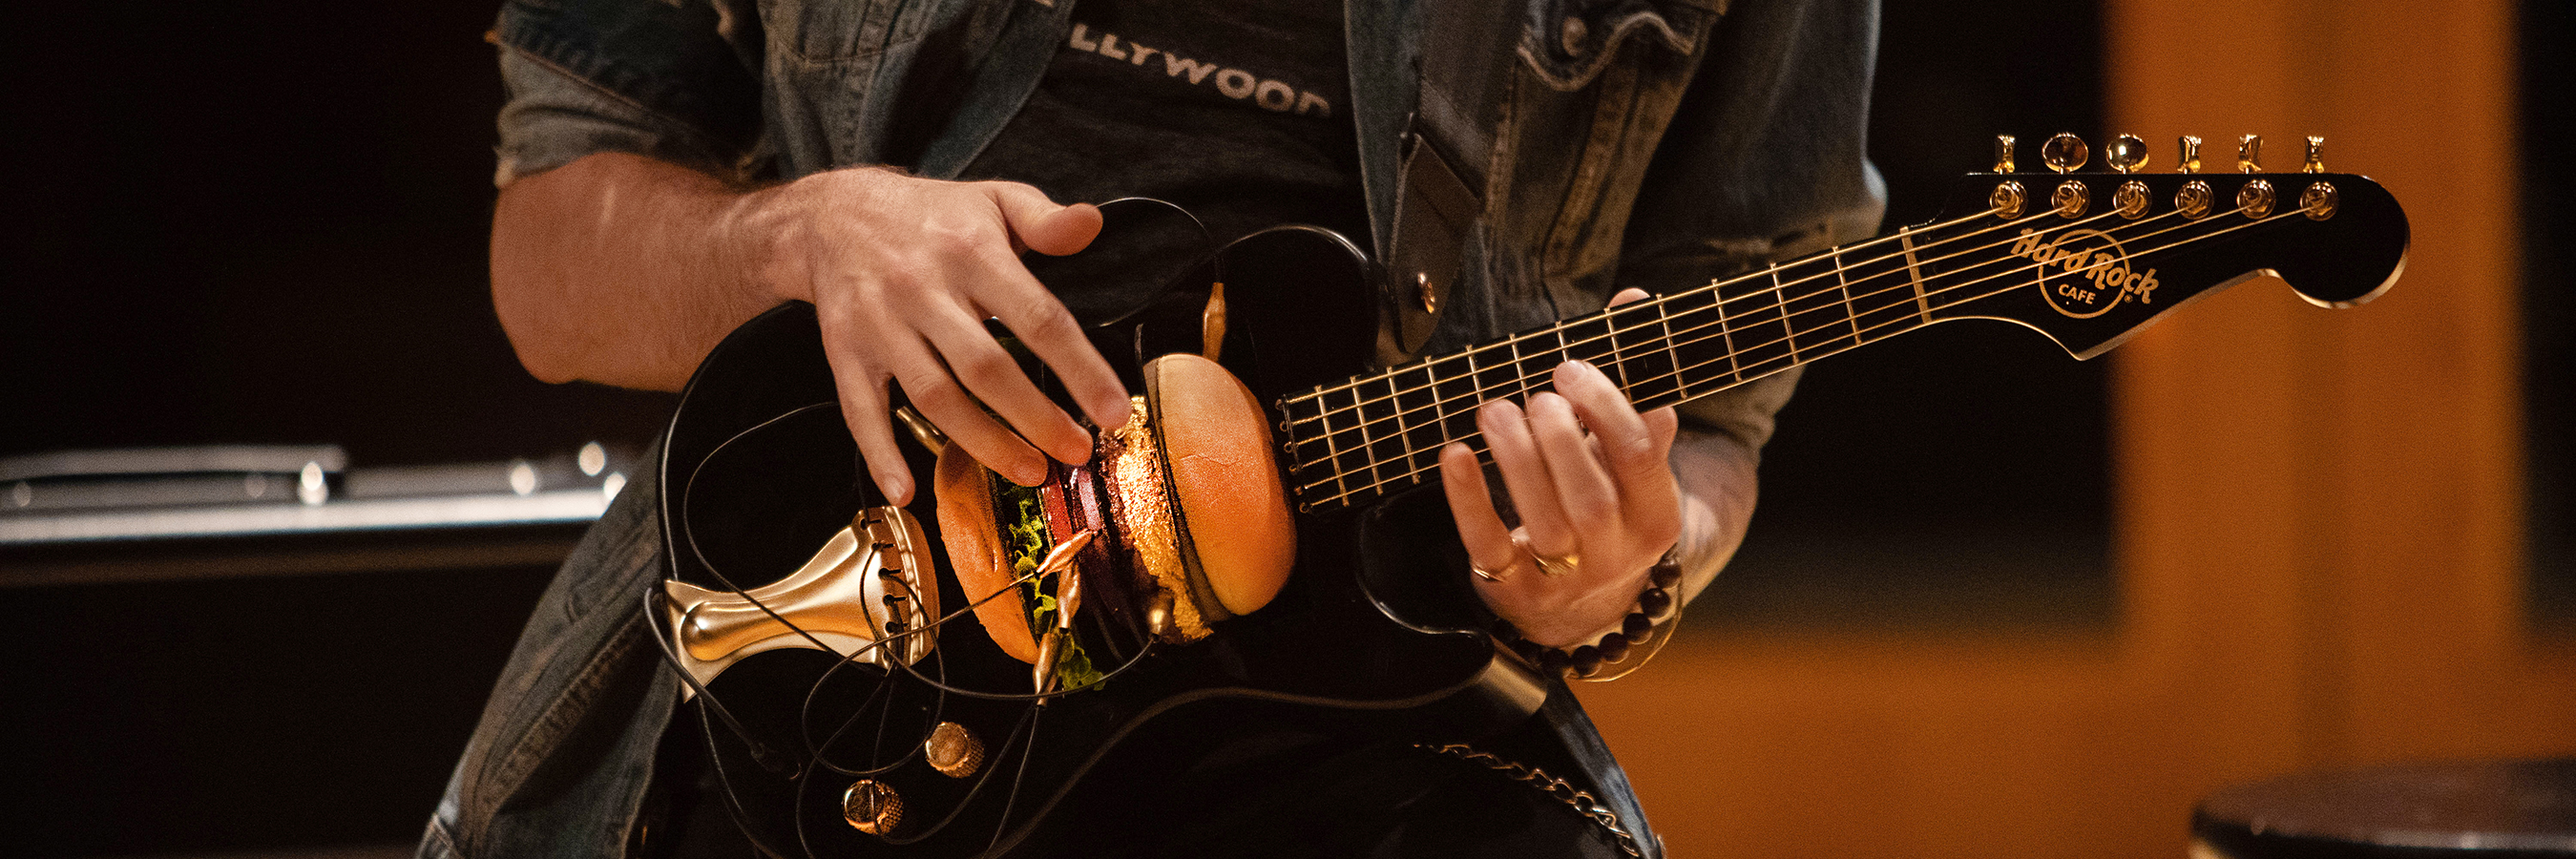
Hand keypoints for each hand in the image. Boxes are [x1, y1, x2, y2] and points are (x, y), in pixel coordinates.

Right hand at [757, 169, 1133, 504]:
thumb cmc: (930, 216)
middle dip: (1037, 417)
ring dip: (983, 442)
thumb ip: (1045, 219)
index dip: (1080, 368)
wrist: (831, 215)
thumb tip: (1092, 223)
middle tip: (1077, 452)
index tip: (1113, 410)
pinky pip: (861, 409)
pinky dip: (880, 452)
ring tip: (1030, 470)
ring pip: (934, 395)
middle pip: (986, 368)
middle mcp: (923, 289)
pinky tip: (907, 490)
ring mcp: (881, 325)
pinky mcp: (846, 352)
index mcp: (971, 251)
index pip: (1037, 317)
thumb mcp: (993, 199)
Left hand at [1437, 288, 1681, 647]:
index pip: (1640, 458)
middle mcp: (1617, 554)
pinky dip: (1467, 498)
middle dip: (1558, 438)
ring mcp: (1566, 579)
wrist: (1580, 605)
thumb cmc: (1603, 504)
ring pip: (1545, 523)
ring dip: (1514, 458)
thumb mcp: (1625, 458)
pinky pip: (1488, 546)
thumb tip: (1631, 300)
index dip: (1605, 406)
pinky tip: (1454, 453)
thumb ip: (1629, 385)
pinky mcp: (1515, 589)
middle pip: (1591, 499)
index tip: (1570, 367)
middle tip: (1533, 397)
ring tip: (1493, 411)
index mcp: (1656, 516)